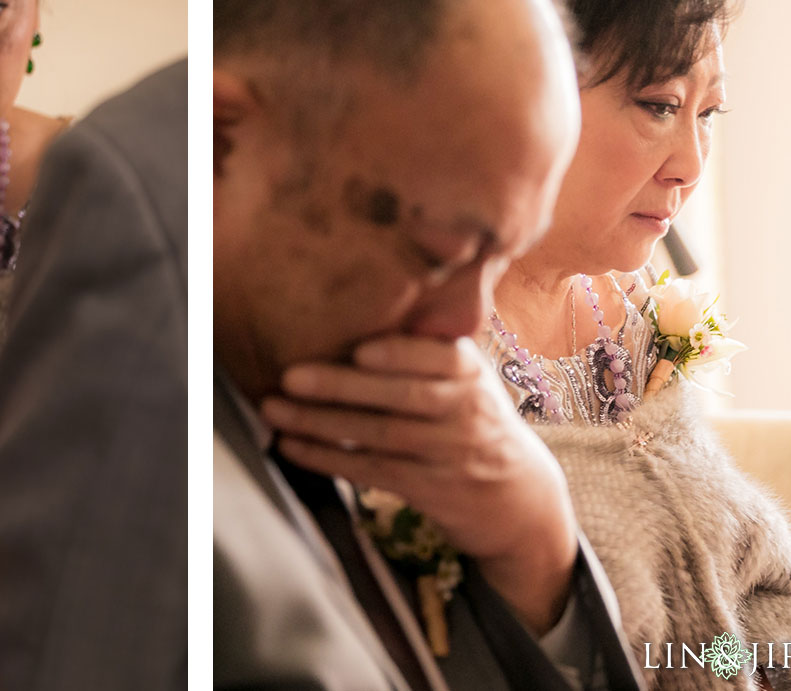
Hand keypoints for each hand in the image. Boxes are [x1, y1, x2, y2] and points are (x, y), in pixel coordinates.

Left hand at [264, 336, 577, 632]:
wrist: (516, 495)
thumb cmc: (471, 418)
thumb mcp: (466, 379)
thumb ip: (426, 347)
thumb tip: (361, 296)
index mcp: (471, 373)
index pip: (442, 358)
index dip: (402, 354)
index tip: (360, 350)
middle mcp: (466, 411)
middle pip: (402, 397)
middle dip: (343, 386)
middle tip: (291, 374)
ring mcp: (449, 453)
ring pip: (380, 435)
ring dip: (320, 422)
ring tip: (273, 409)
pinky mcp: (429, 489)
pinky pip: (372, 471)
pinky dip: (327, 458)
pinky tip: (291, 446)